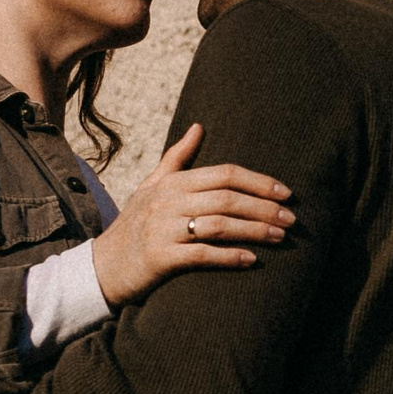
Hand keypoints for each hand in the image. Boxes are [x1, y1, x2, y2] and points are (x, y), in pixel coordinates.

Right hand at [89, 124, 292, 305]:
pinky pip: (202, 255)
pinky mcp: (160, 259)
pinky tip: (252, 260)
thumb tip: (199, 126)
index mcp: (172, 183)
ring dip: (254, 231)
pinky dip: (230, 257)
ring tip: (280, 238)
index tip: (286, 193)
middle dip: (264, 208)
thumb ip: (177, 158)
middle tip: (292, 219)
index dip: (258, 182)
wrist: (100, 267)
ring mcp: (162, 230)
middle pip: (227, 199)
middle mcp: (167, 202)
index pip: (224, 174)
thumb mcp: (150, 187)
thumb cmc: (133, 225)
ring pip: (219, 225)